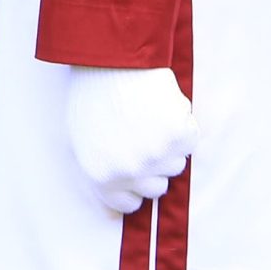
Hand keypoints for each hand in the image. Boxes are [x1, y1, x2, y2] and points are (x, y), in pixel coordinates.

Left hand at [65, 64, 195, 214]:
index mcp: (103, 179)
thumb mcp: (80, 142)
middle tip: (140, 133)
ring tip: (148, 115)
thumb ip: (100, 178)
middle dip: (151, 165)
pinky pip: (190, 140)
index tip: (132, 161)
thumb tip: (115, 213)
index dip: (132, 181)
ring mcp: (157, 156)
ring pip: (176, 165)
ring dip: (167, 144)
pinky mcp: (179, 135)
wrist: (110, 57)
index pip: (130, 204)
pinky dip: (182, 124)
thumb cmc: (92, 95)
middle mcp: (131, 174)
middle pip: (156, 187)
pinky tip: (162, 105)